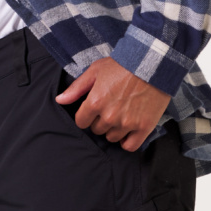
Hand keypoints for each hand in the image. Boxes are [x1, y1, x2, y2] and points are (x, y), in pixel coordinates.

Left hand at [55, 57, 170, 151]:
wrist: (150, 64)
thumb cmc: (121, 66)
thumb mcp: (94, 71)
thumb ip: (76, 88)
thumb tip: (60, 100)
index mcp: (95, 102)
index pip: (81, 122)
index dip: (86, 116)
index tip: (93, 109)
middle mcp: (109, 116)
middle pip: (97, 130)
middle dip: (100, 121)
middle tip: (109, 108)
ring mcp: (127, 123)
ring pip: (112, 138)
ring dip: (113, 129)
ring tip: (120, 115)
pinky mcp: (143, 127)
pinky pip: (129, 146)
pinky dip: (127, 141)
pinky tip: (127, 131)